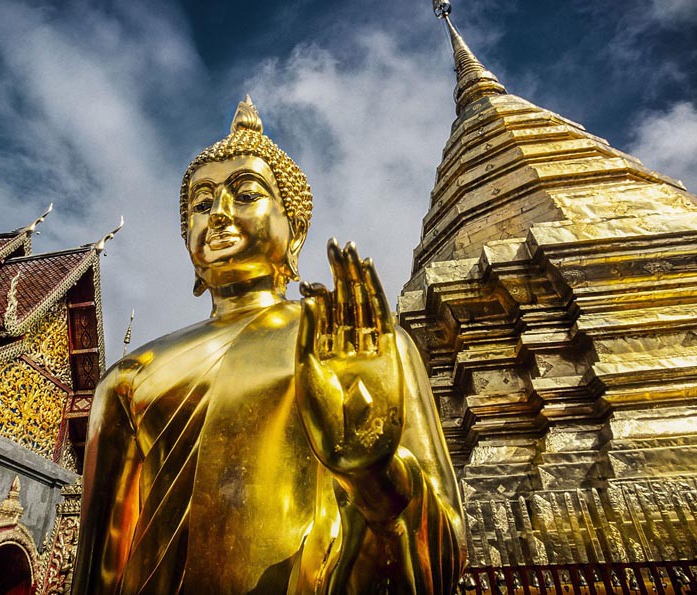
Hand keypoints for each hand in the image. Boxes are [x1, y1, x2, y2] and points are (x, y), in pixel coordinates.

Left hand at [295, 239, 404, 477]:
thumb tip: (310, 297)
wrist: (355, 453)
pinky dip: (375, 294)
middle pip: (343, 303)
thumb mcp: (308, 372)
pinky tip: (369, 272)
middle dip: (340, 274)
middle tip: (336, 244)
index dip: (319, 291)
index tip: (313, 272)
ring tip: (351, 250)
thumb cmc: (324, 423)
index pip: (321, 314)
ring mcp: (366, 350)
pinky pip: (381, 319)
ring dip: (356, 278)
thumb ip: (310, 334)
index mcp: (320, 355)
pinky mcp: (387, 355)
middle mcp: (343, 349)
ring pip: (361, 305)